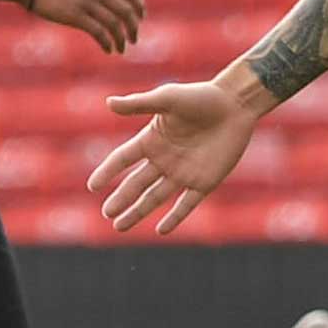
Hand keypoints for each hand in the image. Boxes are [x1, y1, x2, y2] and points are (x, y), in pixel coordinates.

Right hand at [26, 0, 144, 52]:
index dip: (138, 6)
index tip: (141, 17)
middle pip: (125, 10)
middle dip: (133, 26)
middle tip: (134, 38)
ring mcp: (85, 1)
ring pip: (114, 24)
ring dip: (121, 38)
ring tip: (121, 48)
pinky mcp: (74, 16)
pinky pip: (98, 32)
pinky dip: (107, 42)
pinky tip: (108, 49)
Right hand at [91, 76, 263, 233]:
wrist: (235, 105)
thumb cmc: (201, 97)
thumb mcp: (168, 99)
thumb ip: (139, 104)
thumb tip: (108, 103)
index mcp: (151, 140)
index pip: (123, 159)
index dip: (108, 171)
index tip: (93, 186)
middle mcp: (164, 159)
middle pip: (136, 184)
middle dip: (121, 199)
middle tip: (107, 213)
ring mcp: (183, 172)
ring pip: (155, 198)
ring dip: (138, 212)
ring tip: (119, 226)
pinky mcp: (204, 182)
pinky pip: (186, 204)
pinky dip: (174, 217)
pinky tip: (161, 230)